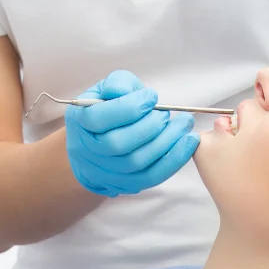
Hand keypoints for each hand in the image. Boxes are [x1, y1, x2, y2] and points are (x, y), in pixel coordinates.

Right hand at [64, 71, 198, 196]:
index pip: (99, 118)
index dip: (129, 107)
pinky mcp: (126, 184)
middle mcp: (89, 150)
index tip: (151, 97)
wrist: (95, 146)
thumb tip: (127, 91)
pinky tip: (188, 143)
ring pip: (137, 162)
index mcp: (79, 121)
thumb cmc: (105, 110)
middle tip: (166, 114)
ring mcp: (106, 171)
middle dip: (149, 127)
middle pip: (119, 144)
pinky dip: (174, 160)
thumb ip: (117, 84)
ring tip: (183, 125)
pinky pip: (152, 176)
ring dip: (167, 142)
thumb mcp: (105, 90)